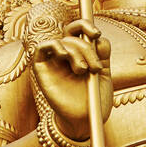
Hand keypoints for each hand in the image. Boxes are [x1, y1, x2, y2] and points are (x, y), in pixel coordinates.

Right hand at [31, 19, 111, 140]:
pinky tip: (63, 55)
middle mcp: (67, 55)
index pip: (79, 30)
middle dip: (86, 47)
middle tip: (94, 67)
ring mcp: (54, 61)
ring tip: (83, 71)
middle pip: (72, 34)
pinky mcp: (41, 69)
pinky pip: (42, 47)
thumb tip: (99, 38)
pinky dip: (53, 45)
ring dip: (76, 52)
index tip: (97, 34)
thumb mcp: (103, 75)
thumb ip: (102, 55)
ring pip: (62, 41)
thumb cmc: (93, 100)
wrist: (83, 120)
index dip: (86, 26)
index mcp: (82, 53)